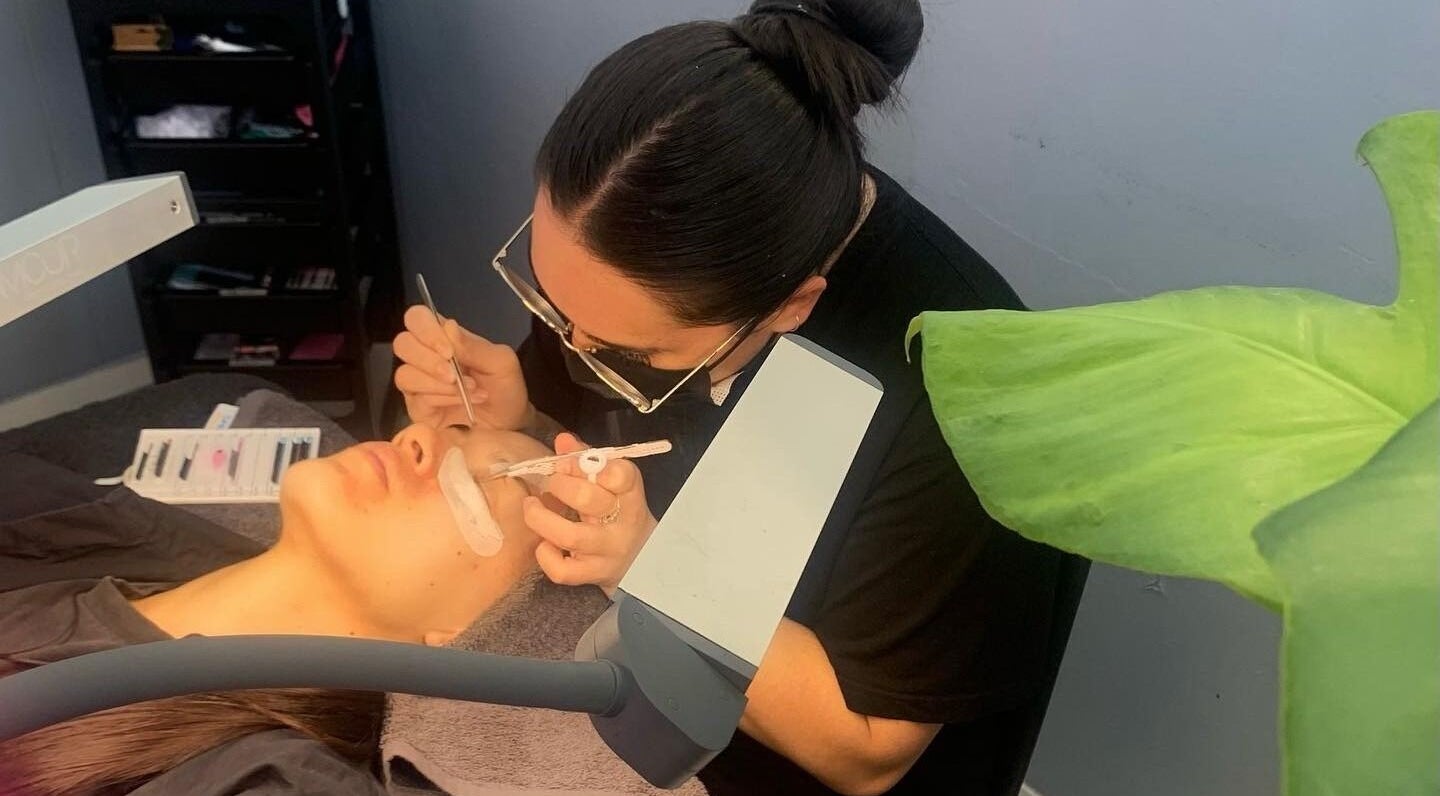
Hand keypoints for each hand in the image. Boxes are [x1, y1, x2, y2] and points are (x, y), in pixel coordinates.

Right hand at [393, 305, 531, 429]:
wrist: (510, 422)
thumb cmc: (505, 387)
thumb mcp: (500, 362)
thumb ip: (474, 345)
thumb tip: (448, 326)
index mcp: (443, 337)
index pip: (417, 318)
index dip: (425, 329)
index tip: (448, 350)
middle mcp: (425, 357)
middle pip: (402, 344)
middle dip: (428, 360)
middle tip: (455, 375)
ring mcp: (418, 384)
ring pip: (405, 375)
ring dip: (439, 384)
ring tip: (470, 390)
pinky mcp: (418, 409)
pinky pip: (418, 400)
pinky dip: (443, 399)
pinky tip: (463, 402)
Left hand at [525, 433, 657, 592]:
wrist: (640, 560)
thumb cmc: (619, 513)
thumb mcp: (612, 484)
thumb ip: (587, 460)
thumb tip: (562, 441)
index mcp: (630, 495)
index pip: (620, 475)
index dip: (590, 464)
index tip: (571, 462)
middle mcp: (622, 524)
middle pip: (589, 499)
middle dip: (561, 485)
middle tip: (551, 482)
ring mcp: (607, 553)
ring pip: (571, 536)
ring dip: (542, 518)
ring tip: (531, 506)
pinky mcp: (592, 575)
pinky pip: (563, 570)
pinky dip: (546, 555)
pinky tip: (544, 544)